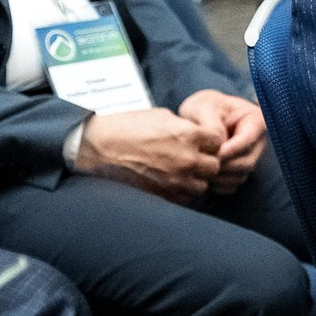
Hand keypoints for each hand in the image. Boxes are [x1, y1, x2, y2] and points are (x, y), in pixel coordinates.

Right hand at [76, 107, 219, 201]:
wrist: (97, 148)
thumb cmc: (126, 128)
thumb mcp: (160, 116)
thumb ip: (185, 127)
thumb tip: (198, 135)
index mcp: (187, 136)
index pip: (218, 142)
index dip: (210, 142)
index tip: (201, 142)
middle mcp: (186, 159)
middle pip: (214, 167)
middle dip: (205, 162)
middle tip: (193, 158)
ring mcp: (175, 180)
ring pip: (202, 186)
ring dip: (195, 180)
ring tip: (181, 172)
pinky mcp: (163, 195)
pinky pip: (185, 199)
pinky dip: (182, 192)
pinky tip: (171, 183)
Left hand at [178, 90, 266, 191]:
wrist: (201, 115)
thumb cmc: (204, 107)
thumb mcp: (204, 107)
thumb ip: (211, 124)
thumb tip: (219, 146)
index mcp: (255, 121)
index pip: (249, 139)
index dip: (234, 149)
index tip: (217, 153)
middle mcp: (257, 142)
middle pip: (247, 162)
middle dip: (225, 166)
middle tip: (204, 165)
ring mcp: (250, 157)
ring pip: (241, 175)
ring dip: (221, 178)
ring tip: (201, 172)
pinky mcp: (241, 170)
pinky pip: (234, 184)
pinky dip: (220, 185)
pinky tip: (204, 178)